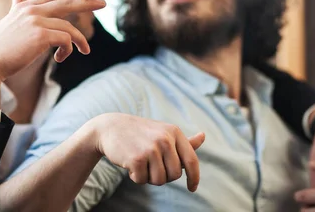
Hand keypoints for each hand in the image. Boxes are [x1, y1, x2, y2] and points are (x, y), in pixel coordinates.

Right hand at [0, 0, 105, 115]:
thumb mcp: (8, 23)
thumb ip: (15, 9)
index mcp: (25, 7)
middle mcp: (31, 10)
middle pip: (66, 2)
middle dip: (87, 2)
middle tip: (104, 3)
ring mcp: (36, 21)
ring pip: (69, 28)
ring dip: (79, 40)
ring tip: (85, 50)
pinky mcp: (41, 35)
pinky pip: (66, 41)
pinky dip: (69, 50)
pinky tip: (61, 58)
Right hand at [87, 113, 204, 191]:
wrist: (110, 127)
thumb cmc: (140, 133)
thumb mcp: (163, 132)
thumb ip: (183, 140)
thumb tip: (203, 136)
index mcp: (174, 132)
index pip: (191, 160)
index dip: (194, 177)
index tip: (192, 188)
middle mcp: (165, 139)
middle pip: (175, 175)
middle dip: (164, 176)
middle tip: (152, 166)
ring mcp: (151, 148)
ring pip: (160, 180)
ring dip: (149, 178)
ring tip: (141, 163)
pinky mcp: (137, 158)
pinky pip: (143, 181)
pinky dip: (136, 177)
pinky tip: (130, 164)